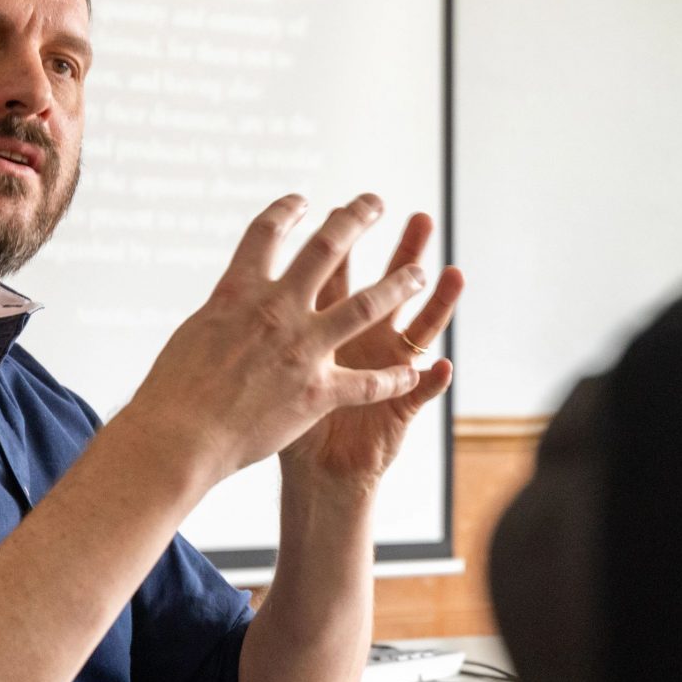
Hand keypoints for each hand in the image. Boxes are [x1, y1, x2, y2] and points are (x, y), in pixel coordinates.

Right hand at [120, 195, 431, 486]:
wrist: (179, 436)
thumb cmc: (174, 392)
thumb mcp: (195, 333)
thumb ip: (227, 313)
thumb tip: (233, 300)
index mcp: (238, 292)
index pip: (266, 233)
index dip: (286, 211)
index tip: (303, 201)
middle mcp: (276, 310)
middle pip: (326, 249)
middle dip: (355, 219)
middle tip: (374, 203)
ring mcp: (301, 349)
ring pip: (365, 305)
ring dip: (397, 285)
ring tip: (418, 272)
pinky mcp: (317, 392)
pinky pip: (368, 383)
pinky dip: (394, 379)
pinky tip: (415, 373)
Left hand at [279, 209, 460, 494]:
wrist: (313, 474)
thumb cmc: (278, 425)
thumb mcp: (264, 371)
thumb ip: (256, 333)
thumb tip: (226, 295)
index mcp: (328, 331)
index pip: (338, 280)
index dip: (340, 247)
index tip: (340, 207)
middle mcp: (364, 345)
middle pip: (385, 289)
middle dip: (403, 253)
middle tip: (421, 218)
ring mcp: (384, 374)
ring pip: (419, 332)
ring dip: (438, 303)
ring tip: (454, 274)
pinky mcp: (398, 411)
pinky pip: (417, 395)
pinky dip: (431, 382)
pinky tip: (443, 368)